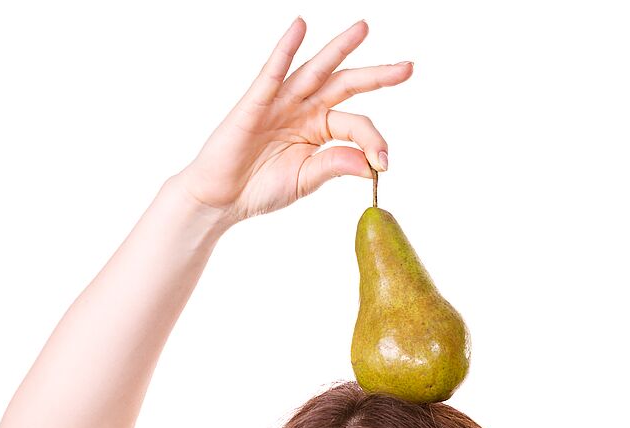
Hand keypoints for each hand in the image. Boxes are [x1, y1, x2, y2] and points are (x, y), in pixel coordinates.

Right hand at [175, 18, 412, 222]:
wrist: (221, 198)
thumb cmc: (261, 189)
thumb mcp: (306, 180)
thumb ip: (336, 166)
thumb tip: (371, 165)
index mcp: (320, 130)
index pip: (356, 125)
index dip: (374, 140)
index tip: (385, 163)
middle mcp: (305, 110)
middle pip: (345, 85)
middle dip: (376, 75)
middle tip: (407, 67)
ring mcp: (281, 103)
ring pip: (316, 71)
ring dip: (339, 48)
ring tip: (363, 28)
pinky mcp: (255, 102)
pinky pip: (273, 72)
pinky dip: (286, 49)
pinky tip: (300, 27)